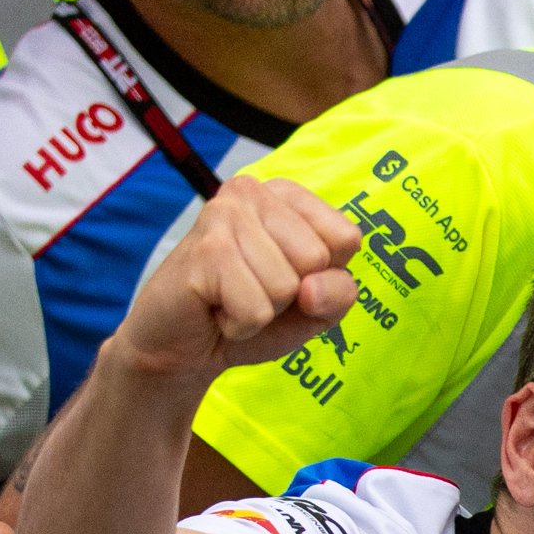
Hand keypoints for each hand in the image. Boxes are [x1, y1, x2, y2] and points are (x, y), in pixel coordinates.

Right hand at [110, 175, 363, 386]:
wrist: (187, 341)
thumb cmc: (254, 311)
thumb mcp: (318, 305)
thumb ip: (339, 291)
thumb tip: (311, 288)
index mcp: (286, 195)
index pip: (346, 237)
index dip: (326, 275)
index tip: (290, 276)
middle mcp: (252, 191)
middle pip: (316, 259)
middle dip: (293, 293)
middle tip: (255, 288)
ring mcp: (223, 215)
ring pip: (286, 286)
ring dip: (264, 309)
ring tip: (233, 296)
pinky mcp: (204, 251)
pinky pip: (256, 309)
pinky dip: (242, 324)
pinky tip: (217, 307)